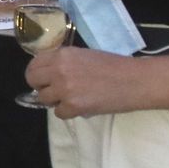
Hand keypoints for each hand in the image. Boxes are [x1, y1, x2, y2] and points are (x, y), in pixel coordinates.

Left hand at [24, 46, 142, 118]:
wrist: (135, 81)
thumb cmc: (114, 66)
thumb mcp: (84, 55)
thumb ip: (64, 62)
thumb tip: (48, 74)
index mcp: (62, 54)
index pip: (35, 63)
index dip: (37, 72)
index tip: (43, 78)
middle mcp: (59, 69)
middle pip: (33, 80)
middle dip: (40, 86)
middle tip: (53, 91)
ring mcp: (64, 88)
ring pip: (43, 98)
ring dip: (55, 100)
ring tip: (71, 98)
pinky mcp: (73, 106)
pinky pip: (58, 113)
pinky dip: (68, 112)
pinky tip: (81, 106)